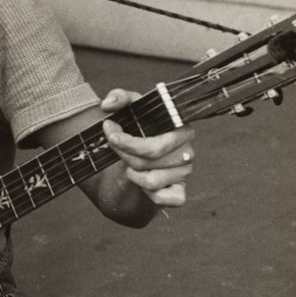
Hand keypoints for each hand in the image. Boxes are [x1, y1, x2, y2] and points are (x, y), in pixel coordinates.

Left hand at [100, 88, 195, 207]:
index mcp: (182, 129)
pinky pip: (164, 199)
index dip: (129, 142)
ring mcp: (185, 173)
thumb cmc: (137, 129)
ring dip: (133, 173)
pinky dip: (147, 193)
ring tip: (129, 164)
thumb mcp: (130, 109)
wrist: (138, 155)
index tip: (110, 135)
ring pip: (151, 181)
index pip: (156, 143)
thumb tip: (108, 105)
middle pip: (150, 161)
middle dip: (125, 154)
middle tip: (114, 146)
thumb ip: (119, 98)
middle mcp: (188, 152)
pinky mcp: (180, 193)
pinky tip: (140, 181)